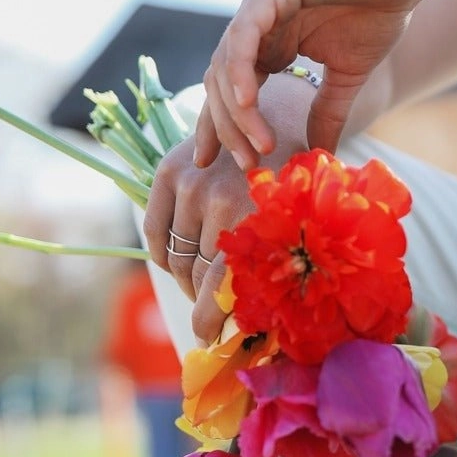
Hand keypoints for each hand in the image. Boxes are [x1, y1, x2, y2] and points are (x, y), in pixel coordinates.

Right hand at [145, 75, 312, 343]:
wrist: (282, 116)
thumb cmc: (301, 181)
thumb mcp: (302, 223)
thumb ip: (283, 266)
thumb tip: (272, 325)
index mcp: (257, 220)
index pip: (217, 289)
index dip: (208, 321)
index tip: (208, 340)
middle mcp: (219, 202)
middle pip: (196, 277)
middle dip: (204, 304)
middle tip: (214, 316)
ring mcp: (191, 185)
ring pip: (176, 259)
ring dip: (186, 282)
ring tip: (202, 290)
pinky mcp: (170, 172)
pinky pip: (155, 232)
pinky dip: (164, 256)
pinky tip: (179, 266)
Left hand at [196, 0, 427, 170]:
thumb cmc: (379, 11)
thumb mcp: (348, 76)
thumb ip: (328, 112)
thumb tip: (320, 154)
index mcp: (268, 42)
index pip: (231, 90)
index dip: (224, 128)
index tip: (225, 164)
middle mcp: (254, 23)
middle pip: (220, 84)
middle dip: (225, 128)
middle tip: (244, 164)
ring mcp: (258, 4)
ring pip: (226, 65)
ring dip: (237, 111)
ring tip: (257, 145)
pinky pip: (243, 37)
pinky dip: (239, 71)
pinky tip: (248, 103)